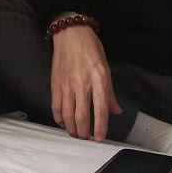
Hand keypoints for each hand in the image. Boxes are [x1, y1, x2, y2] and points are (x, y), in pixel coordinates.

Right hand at [51, 24, 121, 140]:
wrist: (70, 33)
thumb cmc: (91, 48)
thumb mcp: (105, 67)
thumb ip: (109, 92)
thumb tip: (116, 111)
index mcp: (99, 79)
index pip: (100, 109)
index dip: (100, 127)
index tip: (100, 138)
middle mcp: (82, 84)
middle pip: (82, 116)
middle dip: (84, 132)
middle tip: (86, 139)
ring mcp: (67, 85)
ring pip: (67, 114)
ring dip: (71, 128)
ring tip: (75, 134)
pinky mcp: (55, 83)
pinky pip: (56, 106)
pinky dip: (59, 118)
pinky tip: (63, 123)